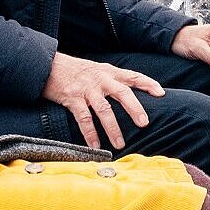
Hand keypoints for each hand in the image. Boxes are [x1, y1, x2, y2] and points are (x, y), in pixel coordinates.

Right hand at [44, 51, 162, 148]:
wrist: (48, 64)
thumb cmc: (77, 71)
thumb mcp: (98, 70)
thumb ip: (113, 81)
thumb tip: (131, 97)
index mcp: (110, 72)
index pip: (133, 76)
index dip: (148, 84)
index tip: (161, 93)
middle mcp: (101, 79)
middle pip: (122, 93)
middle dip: (135, 108)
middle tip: (144, 123)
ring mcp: (87, 89)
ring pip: (104, 110)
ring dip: (113, 129)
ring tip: (120, 144)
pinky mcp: (72, 98)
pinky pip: (84, 118)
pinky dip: (90, 133)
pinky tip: (95, 145)